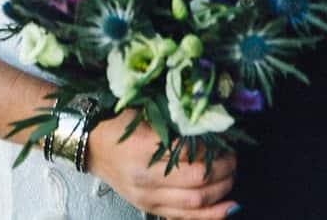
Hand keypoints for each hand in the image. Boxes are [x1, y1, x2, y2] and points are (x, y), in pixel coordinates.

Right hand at [87, 118, 237, 219]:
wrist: (93, 149)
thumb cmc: (119, 127)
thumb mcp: (144, 116)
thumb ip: (175, 124)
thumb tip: (211, 129)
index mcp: (144, 149)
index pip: (190, 153)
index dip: (213, 149)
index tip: (225, 142)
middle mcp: (146, 178)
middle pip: (197, 181)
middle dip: (223, 171)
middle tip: (233, 159)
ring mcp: (148, 197)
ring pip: (196, 202)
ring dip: (222, 191)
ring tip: (232, 177)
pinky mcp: (150, 208)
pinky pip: (187, 217)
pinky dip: (212, 214)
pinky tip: (229, 206)